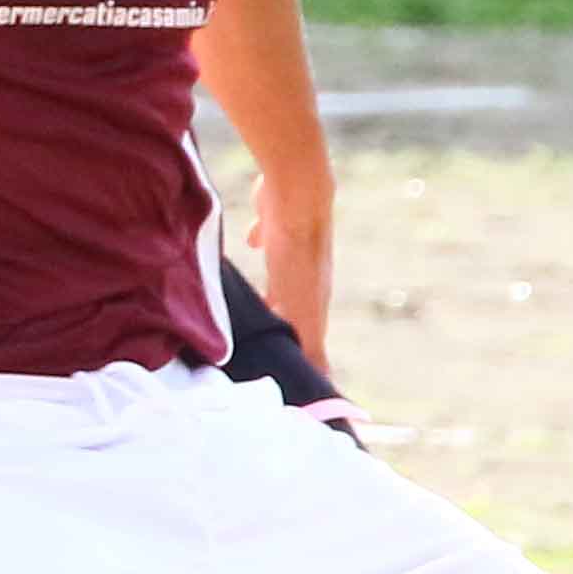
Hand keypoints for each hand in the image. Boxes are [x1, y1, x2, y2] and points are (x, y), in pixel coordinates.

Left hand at [247, 173, 334, 377]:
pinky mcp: (275, 224)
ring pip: (280, 275)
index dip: (299, 355)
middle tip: (259, 341)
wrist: (297, 194)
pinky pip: (268, 237)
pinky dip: (261, 242)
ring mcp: (292, 248)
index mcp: (313, 300)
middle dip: (279, 325)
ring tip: (250, 303)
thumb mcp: (300, 308)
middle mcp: (306, 275)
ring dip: (268, 290)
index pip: (308, 336)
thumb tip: (324, 380)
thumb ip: (309, 343)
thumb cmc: (297, 253)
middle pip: (292, 307)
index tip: (286, 371)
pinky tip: (249, 242)